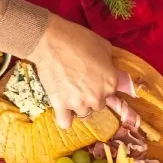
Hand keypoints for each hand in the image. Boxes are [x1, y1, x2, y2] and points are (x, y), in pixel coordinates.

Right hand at [26, 14, 122, 128]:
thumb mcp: (104, 45)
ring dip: (79, 105)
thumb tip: (109, 68)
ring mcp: (78, 104)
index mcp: (111, 82)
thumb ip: (110, 62)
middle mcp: (97, 97)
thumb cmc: (78, 39)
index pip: (111, 91)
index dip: (102, 84)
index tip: (93, 77)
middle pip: (98, 105)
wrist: (51, 42)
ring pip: (84, 114)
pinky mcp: (60, 105)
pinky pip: (65, 123)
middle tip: (80, 83)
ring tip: (70, 92)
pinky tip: (64, 111)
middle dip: (91, 96)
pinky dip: (66, 119)